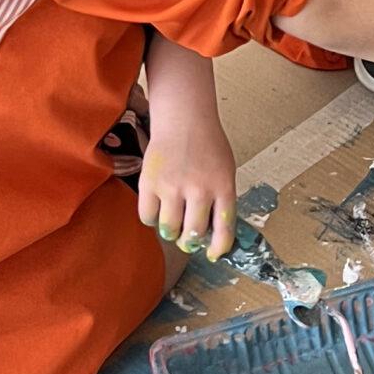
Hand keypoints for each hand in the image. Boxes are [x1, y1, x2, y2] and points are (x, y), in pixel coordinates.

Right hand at [138, 120, 238, 260]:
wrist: (184, 119)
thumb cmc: (207, 146)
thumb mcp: (225, 171)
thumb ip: (220, 200)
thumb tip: (210, 235)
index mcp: (223, 187)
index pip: (224, 229)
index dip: (219, 248)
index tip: (213, 254)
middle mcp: (199, 189)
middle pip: (193, 234)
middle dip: (190, 242)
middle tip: (187, 239)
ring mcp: (172, 186)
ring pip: (169, 229)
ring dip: (171, 232)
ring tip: (173, 222)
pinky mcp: (149, 183)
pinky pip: (148, 216)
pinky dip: (152, 219)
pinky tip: (158, 209)